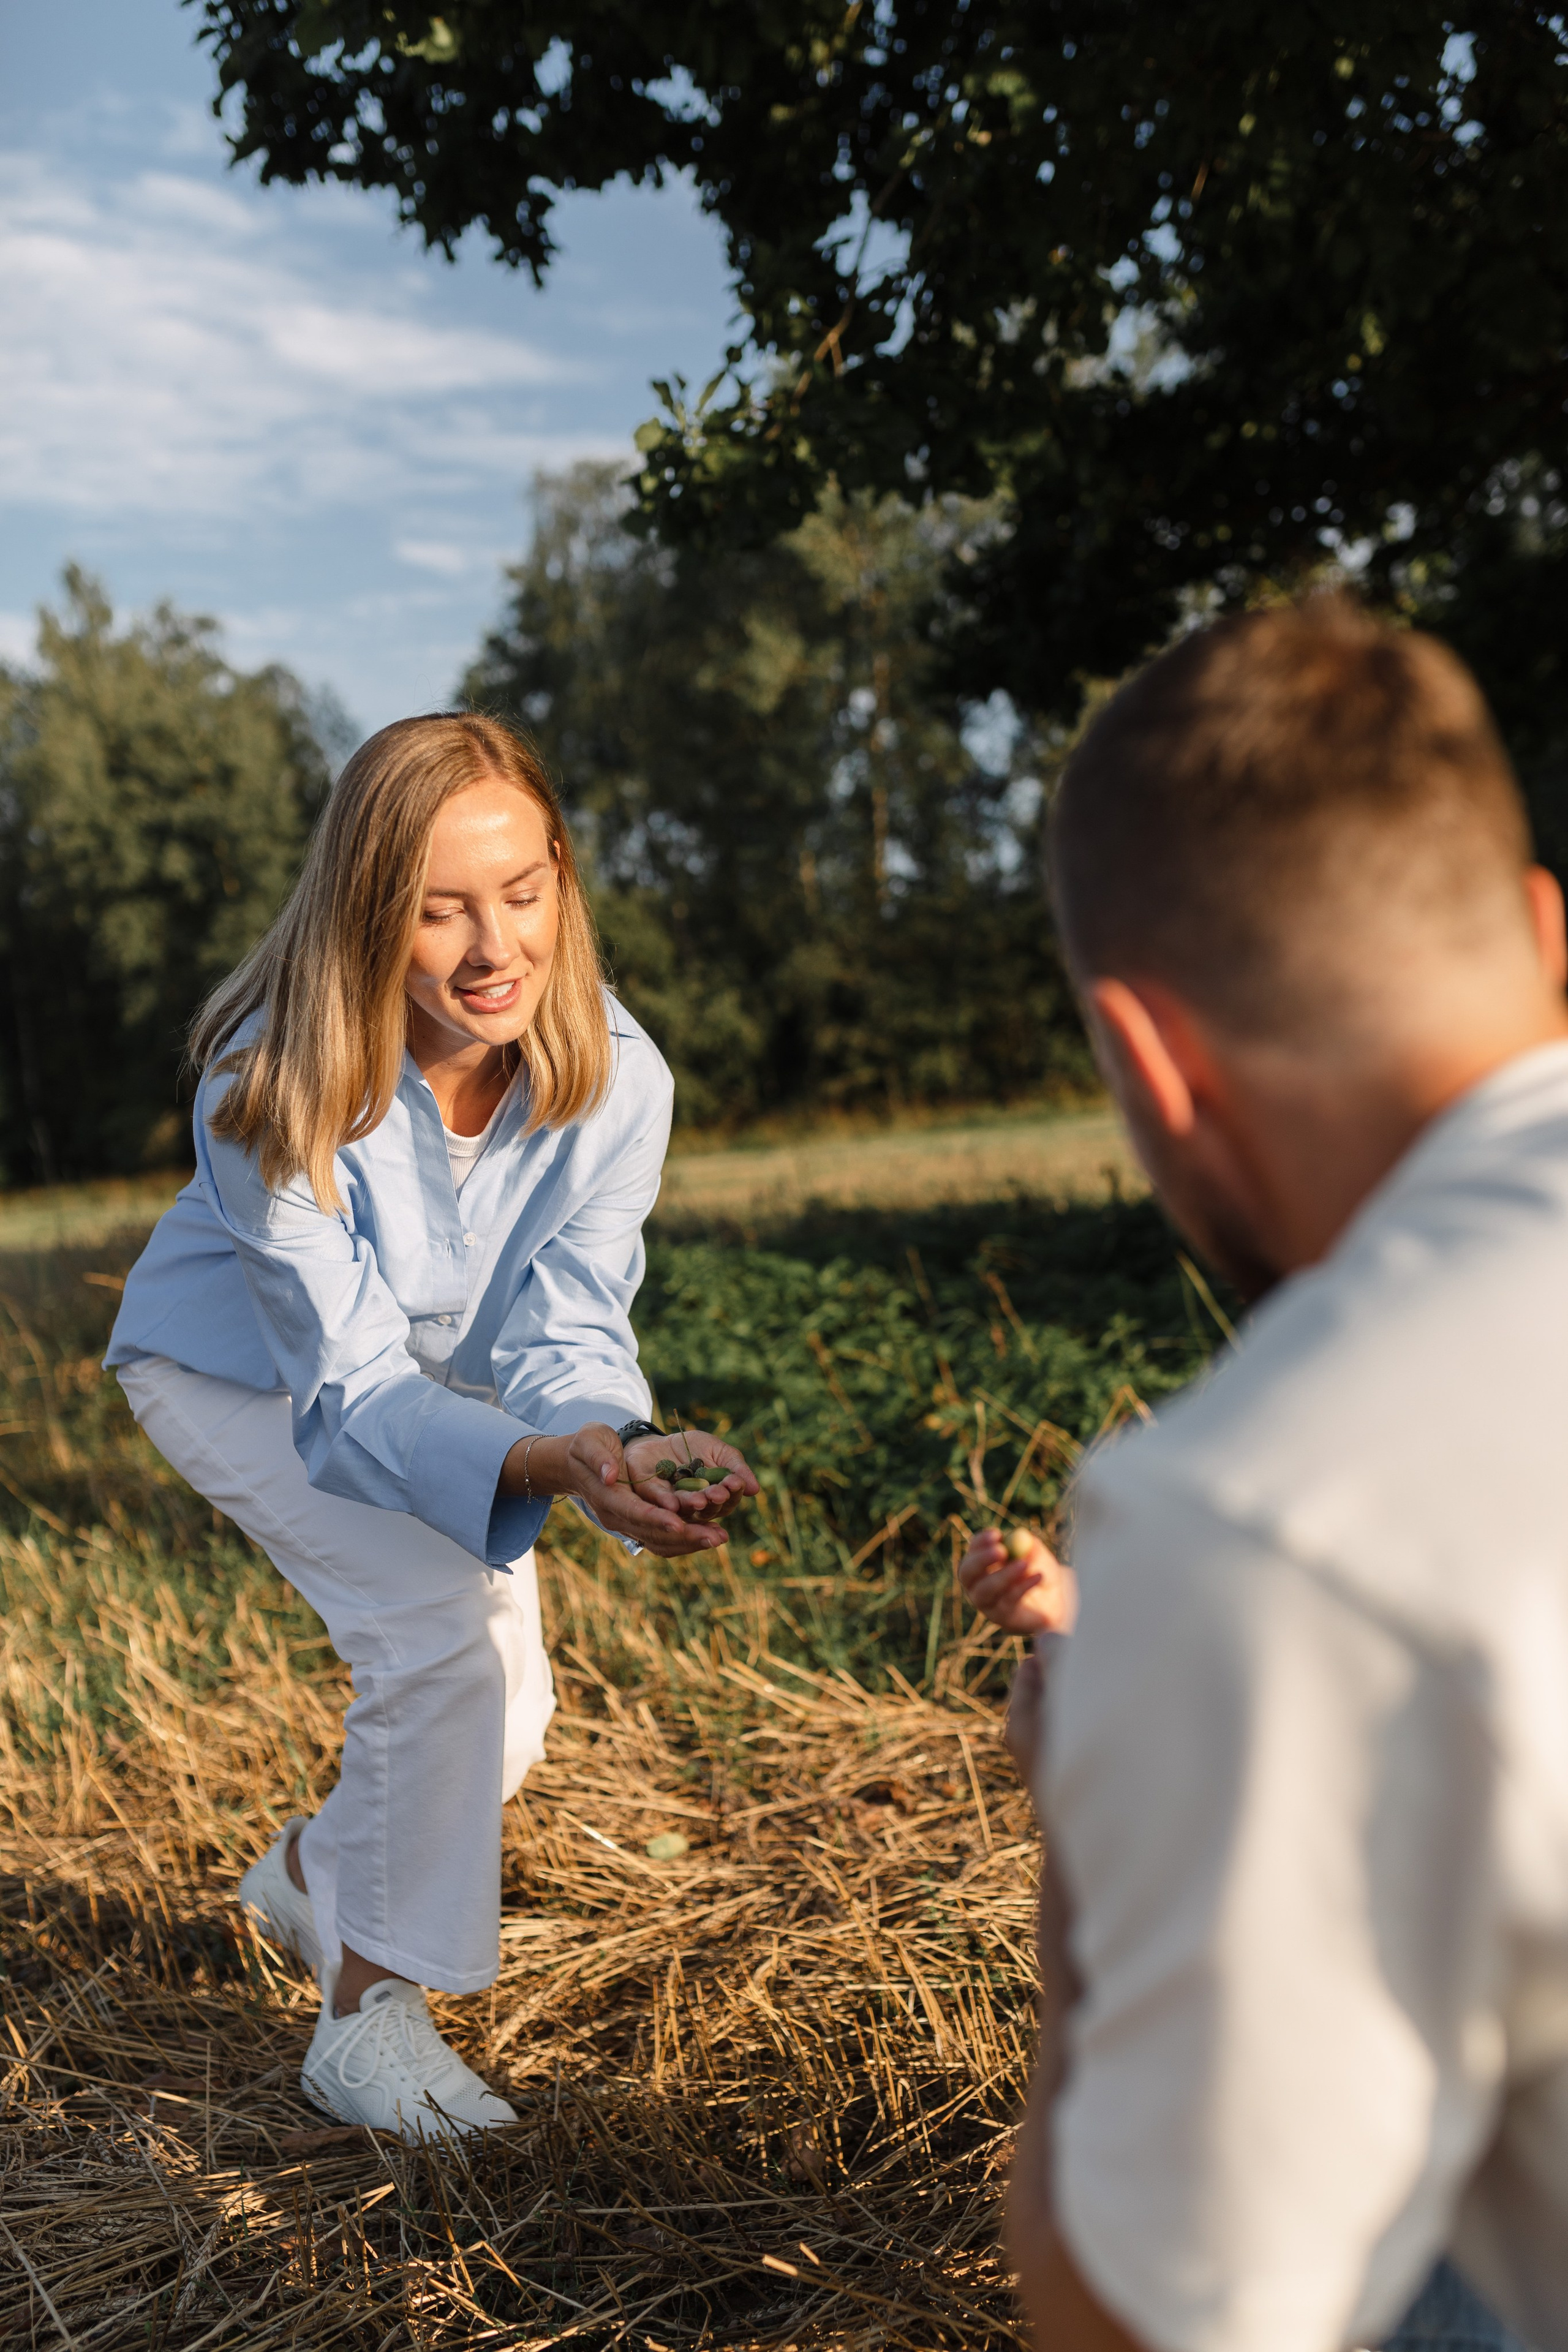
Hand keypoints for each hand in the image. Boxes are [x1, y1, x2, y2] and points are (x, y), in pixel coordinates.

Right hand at [500, 1423, 757, 1557]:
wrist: (578, 1464)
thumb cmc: (587, 1446)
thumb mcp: (589, 1442)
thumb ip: (598, 1457)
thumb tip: (610, 1474)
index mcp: (607, 1498)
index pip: (634, 1512)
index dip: (657, 1519)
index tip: (681, 1523)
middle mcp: (617, 1517)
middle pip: (653, 1533)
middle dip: (686, 1536)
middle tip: (717, 1536)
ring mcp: (628, 1524)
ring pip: (660, 1542)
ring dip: (691, 1542)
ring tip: (720, 1537)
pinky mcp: (639, 1524)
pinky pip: (663, 1539)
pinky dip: (686, 1539)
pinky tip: (710, 1533)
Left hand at [621, 1429, 757, 1529]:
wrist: (658, 1438)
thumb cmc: (693, 1447)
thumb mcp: (718, 1451)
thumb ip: (735, 1468)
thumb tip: (755, 1489)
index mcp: (712, 1498)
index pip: (726, 1500)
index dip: (731, 1492)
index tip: (735, 1483)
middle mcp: (693, 1507)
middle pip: (707, 1509)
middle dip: (713, 1500)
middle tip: (718, 1493)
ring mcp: (671, 1503)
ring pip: (683, 1508)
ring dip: (691, 1504)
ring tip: (699, 1500)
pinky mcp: (649, 1494)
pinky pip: (656, 1501)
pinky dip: (665, 1502)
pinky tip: (672, 1504)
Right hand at [957, 1526, 1075, 1636]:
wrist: (1055, 1603)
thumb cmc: (1040, 1572)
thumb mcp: (1038, 1555)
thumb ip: (1030, 1547)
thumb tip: (1022, 1538)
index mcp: (980, 1564)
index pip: (972, 1551)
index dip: (980, 1542)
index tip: (996, 1535)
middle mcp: (976, 1584)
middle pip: (967, 1572)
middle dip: (982, 1559)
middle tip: (1000, 1551)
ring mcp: (986, 1603)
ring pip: (986, 1590)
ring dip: (1004, 1575)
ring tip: (1024, 1564)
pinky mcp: (1001, 1617)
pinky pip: (1007, 1600)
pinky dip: (1023, 1586)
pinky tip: (1038, 1577)